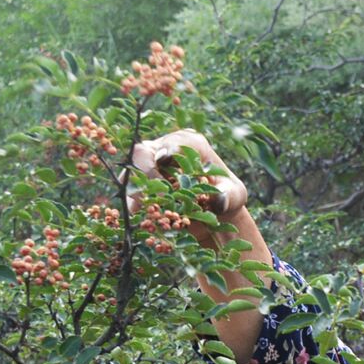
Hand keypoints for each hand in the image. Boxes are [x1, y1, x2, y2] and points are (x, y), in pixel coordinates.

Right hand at [123, 128, 247, 239]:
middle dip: (145, 173)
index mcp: (190, 145)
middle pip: (142, 154)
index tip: (163, 159)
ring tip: (152, 213)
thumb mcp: (234, 196)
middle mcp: (163, 150)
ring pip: (130, 176)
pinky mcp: (139, 187)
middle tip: (157, 196)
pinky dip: (136, 209)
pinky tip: (145, 221)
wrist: (212, 215)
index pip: (175, 142)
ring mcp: (147, 168)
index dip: (167, 149)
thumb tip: (219, 201)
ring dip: (138, 195)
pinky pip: (129, 196)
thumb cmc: (225, 197)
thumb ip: (229, 196)